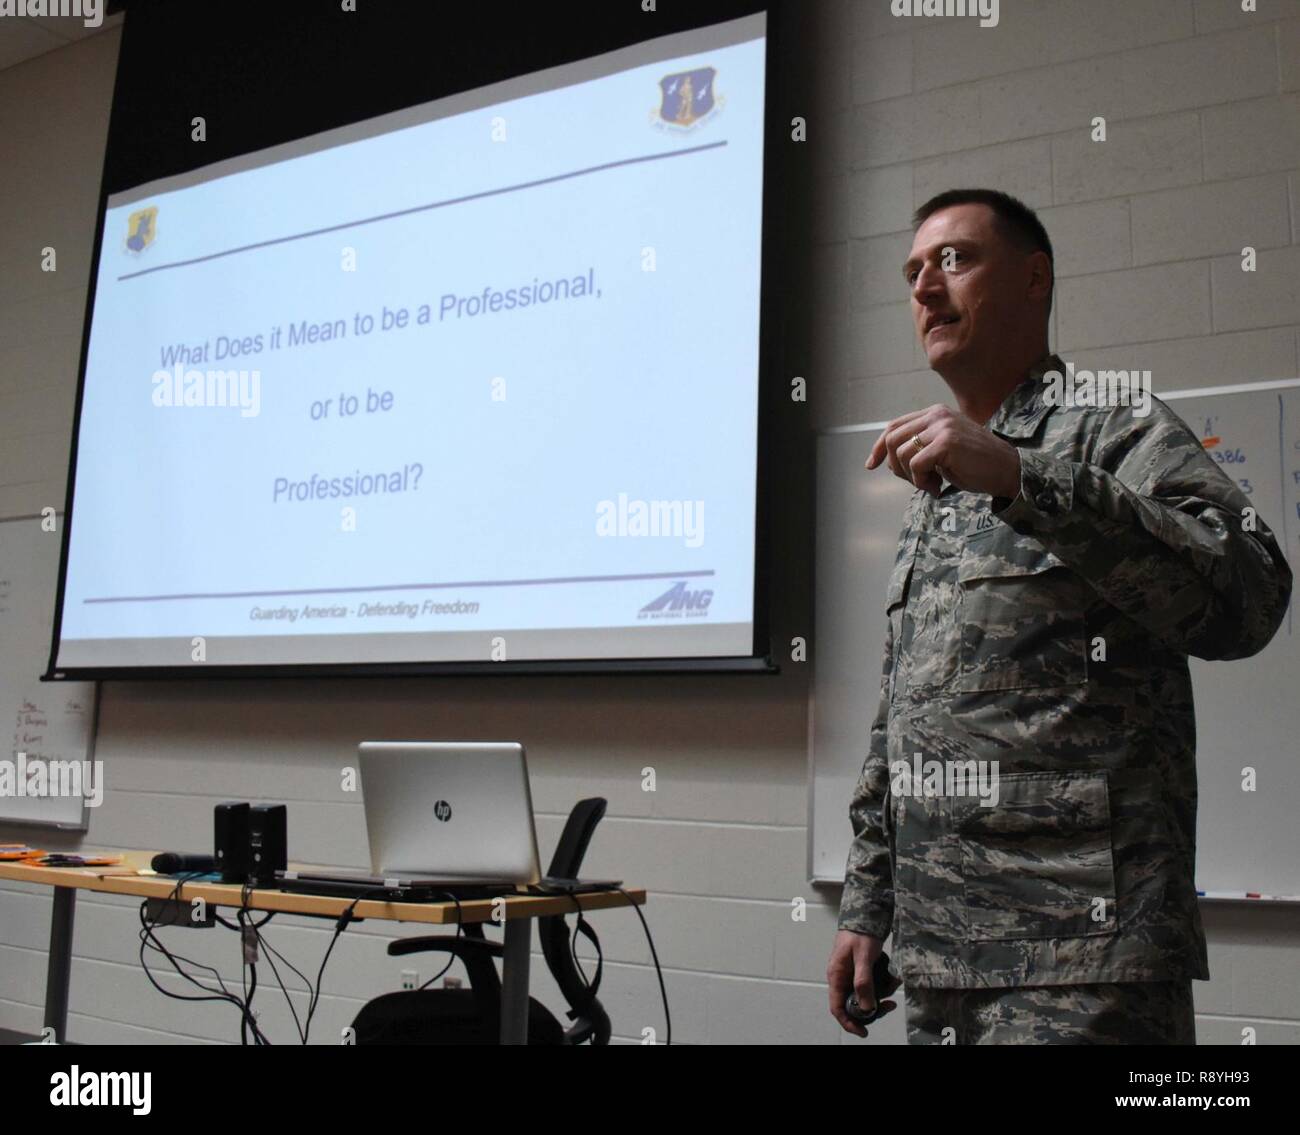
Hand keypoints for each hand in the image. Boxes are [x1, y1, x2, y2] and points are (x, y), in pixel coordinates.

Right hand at [827, 929, 896, 1036]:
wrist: (866, 914)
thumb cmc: (860, 933)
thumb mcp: (863, 957)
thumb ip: (863, 982)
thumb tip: (866, 1007)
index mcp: (836, 976)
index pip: (837, 1007)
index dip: (849, 1022)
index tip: (864, 1032)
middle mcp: (842, 978)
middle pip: (854, 1004)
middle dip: (873, 1007)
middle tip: (890, 1005)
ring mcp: (852, 974)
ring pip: (866, 995)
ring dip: (882, 993)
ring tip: (894, 983)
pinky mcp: (862, 970)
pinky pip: (872, 984)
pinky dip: (884, 983)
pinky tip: (893, 976)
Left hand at [866, 404, 1020, 498]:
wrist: (1006, 469)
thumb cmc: (975, 464)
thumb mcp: (942, 449)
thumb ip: (920, 446)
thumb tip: (887, 460)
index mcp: (934, 414)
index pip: (894, 426)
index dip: (879, 447)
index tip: (872, 464)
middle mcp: (936, 415)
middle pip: (892, 439)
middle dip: (896, 466)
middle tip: (916, 481)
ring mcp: (942, 427)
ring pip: (902, 453)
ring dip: (911, 476)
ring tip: (931, 483)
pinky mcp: (946, 442)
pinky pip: (916, 464)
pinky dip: (921, 481)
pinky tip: (937, 486)